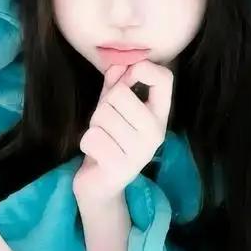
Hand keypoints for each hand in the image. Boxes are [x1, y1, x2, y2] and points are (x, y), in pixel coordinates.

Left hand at [73, 60, 173, 205]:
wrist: (100, 185)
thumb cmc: (108, 140)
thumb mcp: (112, 108)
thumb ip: (115, 85)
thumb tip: (117, 64)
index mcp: (159, 115)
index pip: (164, 78)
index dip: (140, 69)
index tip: (126, 80)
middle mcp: (156, 132)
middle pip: (119, 94)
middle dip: (103, 105)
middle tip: (106, 122)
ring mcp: (140, 151)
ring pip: (102, 115)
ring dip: (93, 125)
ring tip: (102, 138)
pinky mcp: (120, 167)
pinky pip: (92, 136)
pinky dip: (87, 142)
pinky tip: (97, 154)